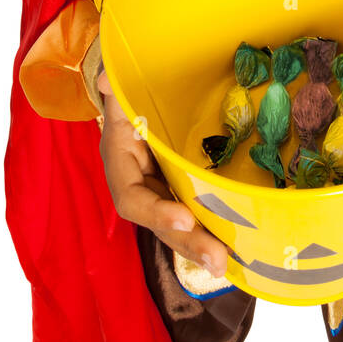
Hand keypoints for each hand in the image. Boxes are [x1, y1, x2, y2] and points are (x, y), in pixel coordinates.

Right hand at [97, 70, 227, 277]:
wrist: (135, 105)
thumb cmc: (130, 100)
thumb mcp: (123, 96)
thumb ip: (118, 91)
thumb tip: (106, 77)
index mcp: (121, 167)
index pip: (133, 199)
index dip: (157, 212)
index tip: (187, 217)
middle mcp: (139, 189)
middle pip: (161, 225)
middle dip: (189, 243)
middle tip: (219, 260)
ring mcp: (159, 196)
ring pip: (178, 229)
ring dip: (202, 247)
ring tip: (229, 264)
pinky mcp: (178, 195)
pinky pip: (192, 220)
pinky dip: (211, 234)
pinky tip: (236, 250)